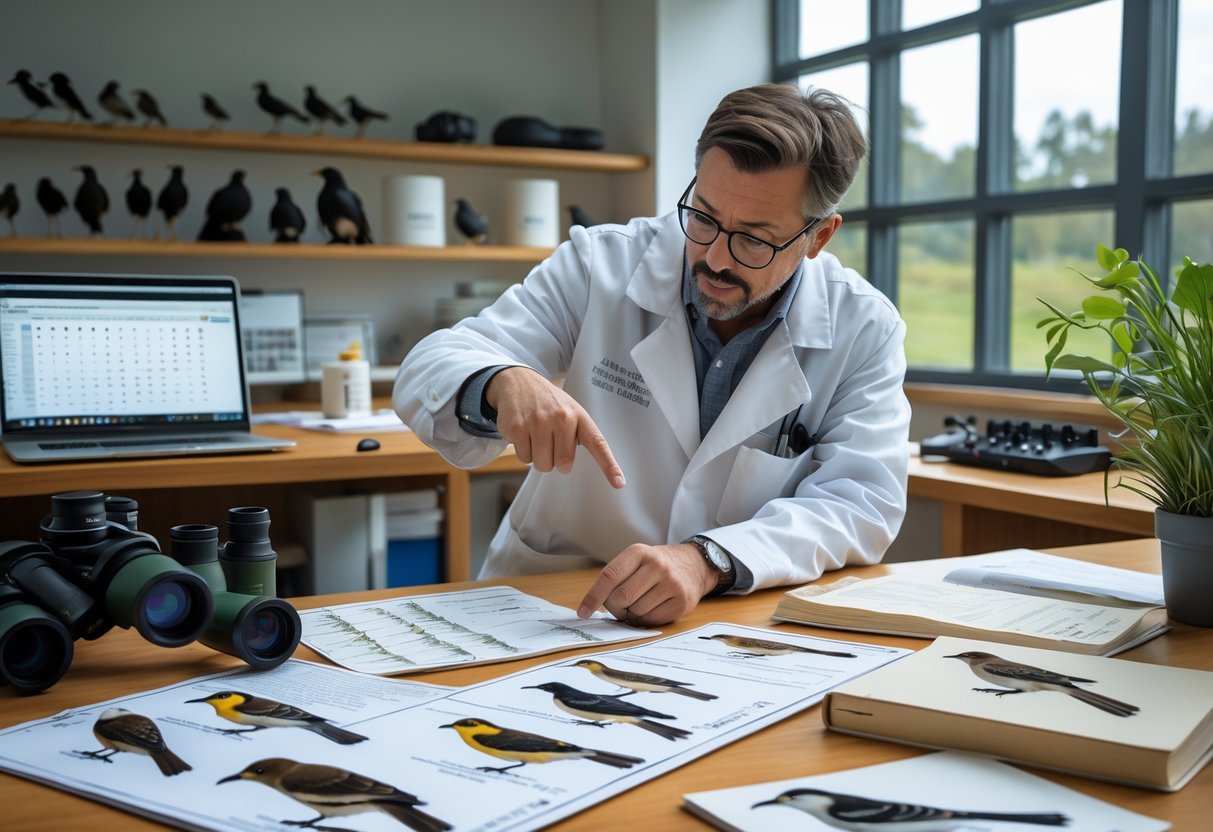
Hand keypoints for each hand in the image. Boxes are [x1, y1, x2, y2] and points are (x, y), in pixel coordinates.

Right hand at [486, 366, 624, 487]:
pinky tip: (524, 433)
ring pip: (542, 464)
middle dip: (557, 462)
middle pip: (563, 463)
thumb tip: (575, 465)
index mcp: (579, 416)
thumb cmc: (549, 402)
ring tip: (537, 436)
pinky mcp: (517, 427)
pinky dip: (524, 451)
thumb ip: (579, 434)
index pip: (597, 443)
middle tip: (552, 443)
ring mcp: (538, 422)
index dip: (609, 465)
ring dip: (539, 457)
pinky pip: (524, 458)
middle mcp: (561, 418)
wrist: (518, 381)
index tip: (619, 483)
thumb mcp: (570, 410)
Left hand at [576, 543, 715, 626]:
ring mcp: (672, 583)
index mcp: (639, 552)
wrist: (693, 565)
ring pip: (636, 612)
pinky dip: (646, 620)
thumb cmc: (655, 566)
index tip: (583, 612)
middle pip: (621, 598)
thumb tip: (592, 607)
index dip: (593, 596)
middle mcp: (657, 565)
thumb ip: (616, 577)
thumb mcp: (636, 560)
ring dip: (632, 614)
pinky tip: (652, 608)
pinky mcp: (682, 602)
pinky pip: (652, 621)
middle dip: (615, 607)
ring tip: (641, 603)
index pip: (610, 576)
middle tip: (621, 606)